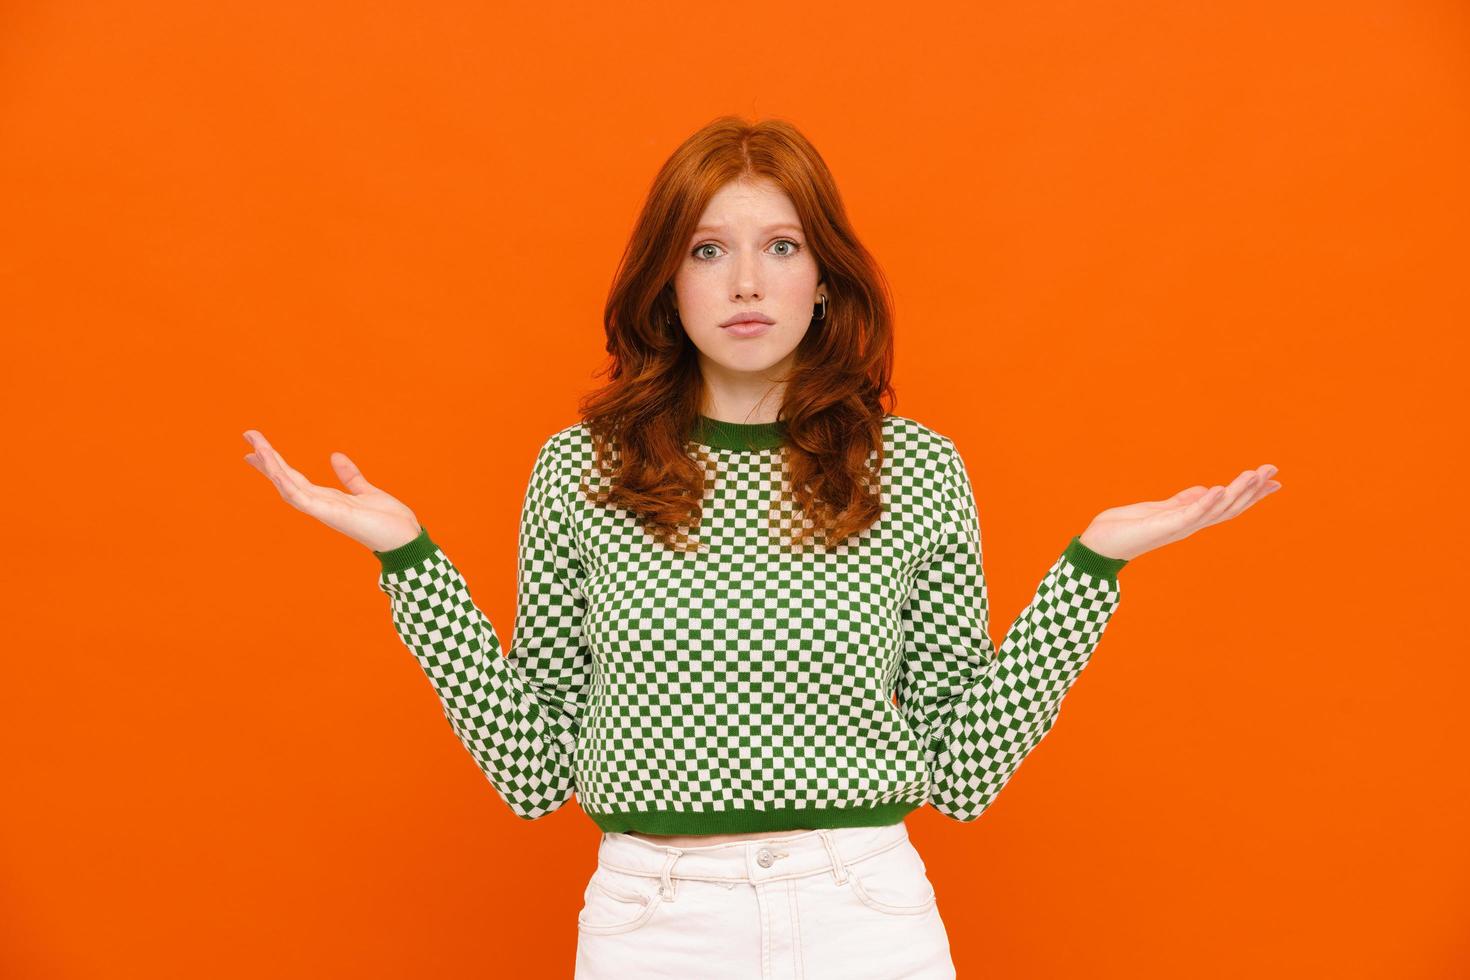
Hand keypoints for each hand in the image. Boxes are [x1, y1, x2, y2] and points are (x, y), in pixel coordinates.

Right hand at [241, 430, 421, 552]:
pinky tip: (276, 472)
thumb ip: (350, 476)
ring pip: (288, 487)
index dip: (275, 463)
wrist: (405, 540)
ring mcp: (323, 511)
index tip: (257, 448)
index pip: (293, 478)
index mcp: (327, 498)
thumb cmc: (388, 521)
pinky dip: (288, 486)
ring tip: (257, 448)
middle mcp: (320, 504)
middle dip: (266, 459)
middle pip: (285, 479)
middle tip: (248, 435)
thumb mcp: (366, 491)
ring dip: (272, 467)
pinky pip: (303, 499)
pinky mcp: (330, 515)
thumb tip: (335, 456)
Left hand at [1078, 464, 1280, 561]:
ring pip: (1216, 509)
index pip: (1229, 505)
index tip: (1274, 480)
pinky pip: (1189, 514)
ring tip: (1253, 474)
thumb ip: (1184, 501)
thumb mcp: (1161, 508)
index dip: (1252, 493)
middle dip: (1252, 489)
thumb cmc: (1128, 527)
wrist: (1101, 544)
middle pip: (1229, 507)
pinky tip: (1218, 488)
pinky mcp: (1164, 526)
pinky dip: (1205, 502)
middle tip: (1272, 470)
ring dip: (1236, 492)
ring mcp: (1179, 526)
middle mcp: (1191, 525)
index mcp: (1192, 518)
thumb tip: (1206, 490)